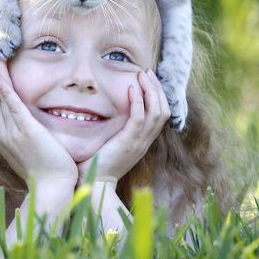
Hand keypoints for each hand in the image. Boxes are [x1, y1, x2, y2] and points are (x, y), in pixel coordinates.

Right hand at [0, 60, 77, 186]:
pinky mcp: (26, 131)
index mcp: (3, 139)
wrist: (52, 188)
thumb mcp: (30, 152)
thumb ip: (25, 138)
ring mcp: (12, 133)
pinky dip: (6, 92)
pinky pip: (12, 107)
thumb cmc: (46, 172)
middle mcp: (2, 135)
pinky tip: (1, 79)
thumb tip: (28, 128)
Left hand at [77, 69, 170, 185]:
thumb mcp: (113, 145)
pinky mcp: (128, 142)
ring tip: (142, 75)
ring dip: (150, 90)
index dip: (158, 95)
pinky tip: (131, 89)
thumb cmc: (98, 165)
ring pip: (156, 111)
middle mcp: (146, 140)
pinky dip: (138, 101)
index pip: (161, 113)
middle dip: (157, 88)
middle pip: (163, 109)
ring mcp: (139, 142)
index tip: (148, 80)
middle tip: (147, 73)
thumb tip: (106, 110)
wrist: (95, 185)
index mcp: (144, 140)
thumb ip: (117, 129)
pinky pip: (139, 118)